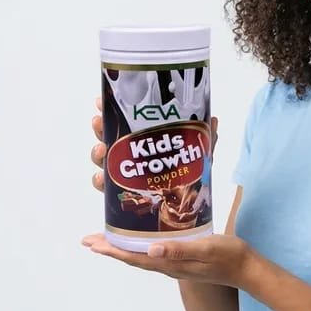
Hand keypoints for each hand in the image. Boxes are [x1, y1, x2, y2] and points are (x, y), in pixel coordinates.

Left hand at [81, 232, 257, 289]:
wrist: (245, 268)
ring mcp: (176, 263)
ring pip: (142, 256)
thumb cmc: (227, 256)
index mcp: (171, 264)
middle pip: (133, 258)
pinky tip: (141, 239)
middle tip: (90, 240)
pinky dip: (140, 246)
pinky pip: (154, 253)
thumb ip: (179, 250)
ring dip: (123, 248)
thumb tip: (149, 250)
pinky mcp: (183, 258)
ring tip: (108, 239)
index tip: (92, 243)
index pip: (135, 258)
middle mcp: (169, 266)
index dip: (112, 250)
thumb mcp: (205, 248)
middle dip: (111, 248)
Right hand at [90, 97, 218, 191]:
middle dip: (100, 128)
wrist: (187, 209)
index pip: (126, 123)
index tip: (101, 100)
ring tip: (101, 149)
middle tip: (98, 121)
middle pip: (110, 138)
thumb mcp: (200, 157)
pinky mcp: (121, 195)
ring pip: (104, 160)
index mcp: (147, 142)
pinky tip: (102, 178)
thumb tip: (213, 119)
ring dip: (97, 152)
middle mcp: (133, 156)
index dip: (112, 112)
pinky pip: (105, 188)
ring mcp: (125, 175)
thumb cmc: (190, 178)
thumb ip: (206, 140)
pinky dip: (99, 181)